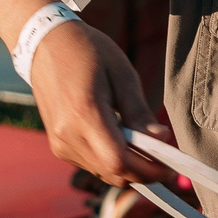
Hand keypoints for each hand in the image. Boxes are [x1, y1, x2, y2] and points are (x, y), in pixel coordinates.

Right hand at [27, 22, 176, 187]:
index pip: (119, 161)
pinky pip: (92, 165)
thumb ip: (139, 111)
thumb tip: (161, 139)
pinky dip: (111, 160)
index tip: (170, 167)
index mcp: (84, 113)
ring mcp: (60, 143)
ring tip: (144, 146)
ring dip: (128, 167)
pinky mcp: (59, 146)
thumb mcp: (122, 74)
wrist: (46, 45)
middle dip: (143, 172)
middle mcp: (68, 135)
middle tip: (165, 160)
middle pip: (113, 173)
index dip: (148, 170)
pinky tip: (121, 140)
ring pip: (104, 173)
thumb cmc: (88, 52)